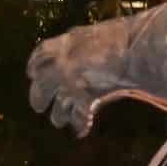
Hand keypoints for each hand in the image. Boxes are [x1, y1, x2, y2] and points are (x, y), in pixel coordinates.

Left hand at [25, 0, 166, 136]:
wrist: (135, 48)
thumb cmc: (124, 34)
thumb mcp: (101, 33)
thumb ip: (91, 42)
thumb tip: (91, 46)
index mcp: (64, 44)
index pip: (40, 54)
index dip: (34, 65)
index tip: (31, 73)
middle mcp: (62, 65)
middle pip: (40, 86)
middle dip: (38, 97)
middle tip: (39, 107)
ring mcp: (73, 84)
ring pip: (58, 106)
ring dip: (58, 115)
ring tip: (59, 122)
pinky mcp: (87, 99)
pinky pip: (81, 116)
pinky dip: (82, 125)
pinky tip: (81, 132)